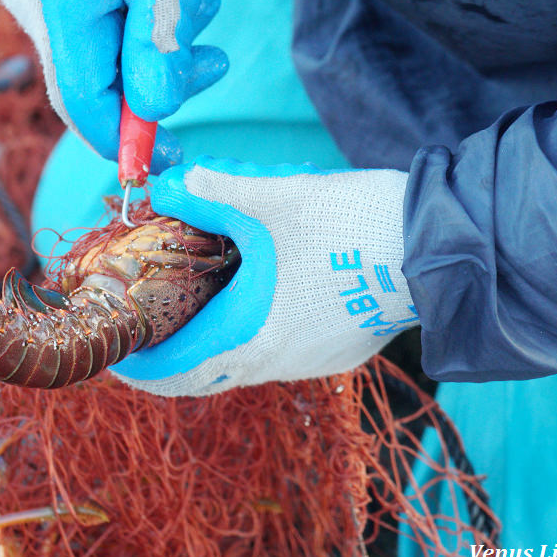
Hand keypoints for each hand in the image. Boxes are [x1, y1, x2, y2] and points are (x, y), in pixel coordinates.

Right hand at [0, 0, 228, 170]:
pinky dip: (142, 18)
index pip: (81, 103)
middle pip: (94, 77)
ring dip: (160, 42)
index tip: (168, 158)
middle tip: (212, 64)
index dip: (125, 139)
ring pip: (102, 47)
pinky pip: (98, 17)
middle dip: (157, 80)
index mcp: (54, 7)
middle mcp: (32, 3)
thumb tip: (155, 113)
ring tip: (205, 5)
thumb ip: (161, 49)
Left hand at [111, 156, 416, 395]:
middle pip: (202, 372)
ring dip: (211, 338)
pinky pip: (276, 350)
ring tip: (195, 301)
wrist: (440, 244)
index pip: (173, 370)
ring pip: (240, 361)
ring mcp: (311, 361)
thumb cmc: (351, 225)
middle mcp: (276, 361)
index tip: (115, 352)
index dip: (137, 365)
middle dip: (168, 355)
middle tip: (146, 327)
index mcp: (249, 335)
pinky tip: (254, 291)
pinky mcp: (338, 349)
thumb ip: (211, 192)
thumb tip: (166, 184)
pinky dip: (248, 331)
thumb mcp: (270, 199)